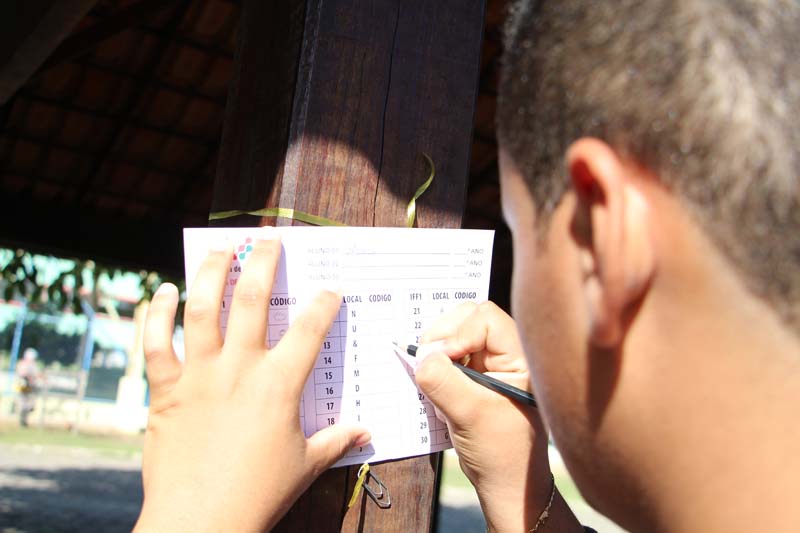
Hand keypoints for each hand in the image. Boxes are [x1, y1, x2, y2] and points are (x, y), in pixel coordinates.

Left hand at [135, 230, 369, 531]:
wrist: (198, 522)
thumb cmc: (258, 494)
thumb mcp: (305, 466)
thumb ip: (336, 441)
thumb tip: (366, 432)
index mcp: (278, 385)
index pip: (308, 330)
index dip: (323, 303)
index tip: (330, 288)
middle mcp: (238, 368)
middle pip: (251, 299)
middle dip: (263, 262)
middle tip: (269, 238)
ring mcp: (198, 374)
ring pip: (201, 308)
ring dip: (210, 272)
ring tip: (220, 248)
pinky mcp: (164, 389)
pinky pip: (155, 342)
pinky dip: (156, 312)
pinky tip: (162, 290)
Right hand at [415, 302, 579, 532]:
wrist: (506, 484)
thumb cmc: (501, 452)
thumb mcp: (470, 415)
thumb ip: (443, 381)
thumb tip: (420, 355)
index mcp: (520, 358)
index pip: (485, 319)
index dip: (459, 333)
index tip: (443, 360)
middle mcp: (507, 355)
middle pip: (469, 318)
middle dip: (443, 335)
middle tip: (425, 359)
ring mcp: (490, 365)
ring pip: (456, 335)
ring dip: (437, 350)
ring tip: (430, 376)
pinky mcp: (475, 377)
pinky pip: (450, 356)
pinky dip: (436, 364)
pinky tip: (432, 384)